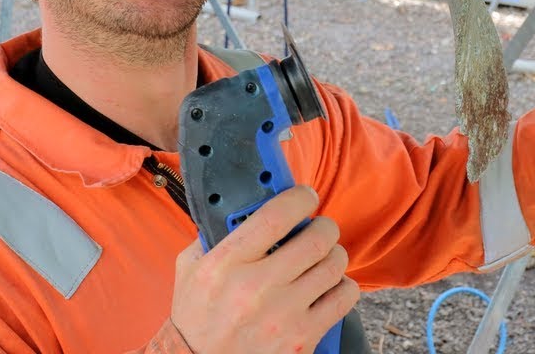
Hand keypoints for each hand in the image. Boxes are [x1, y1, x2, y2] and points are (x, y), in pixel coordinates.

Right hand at [169, 186, 359, 353]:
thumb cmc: (195, 319)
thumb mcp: (190, 270)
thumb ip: (214, 236)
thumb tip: (242, 205)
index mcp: (225, 264)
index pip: (275, 217)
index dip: (299, 199)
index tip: (305, 197)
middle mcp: (255, 288)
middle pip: (316, 239)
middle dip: (324, 226)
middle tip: (319, 228)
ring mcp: (282, 315)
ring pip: (334, 265)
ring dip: (333, 254)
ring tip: (323, 257)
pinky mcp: (301, 338)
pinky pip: (344, 298)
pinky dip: (342, 286)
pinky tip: (328, 286)